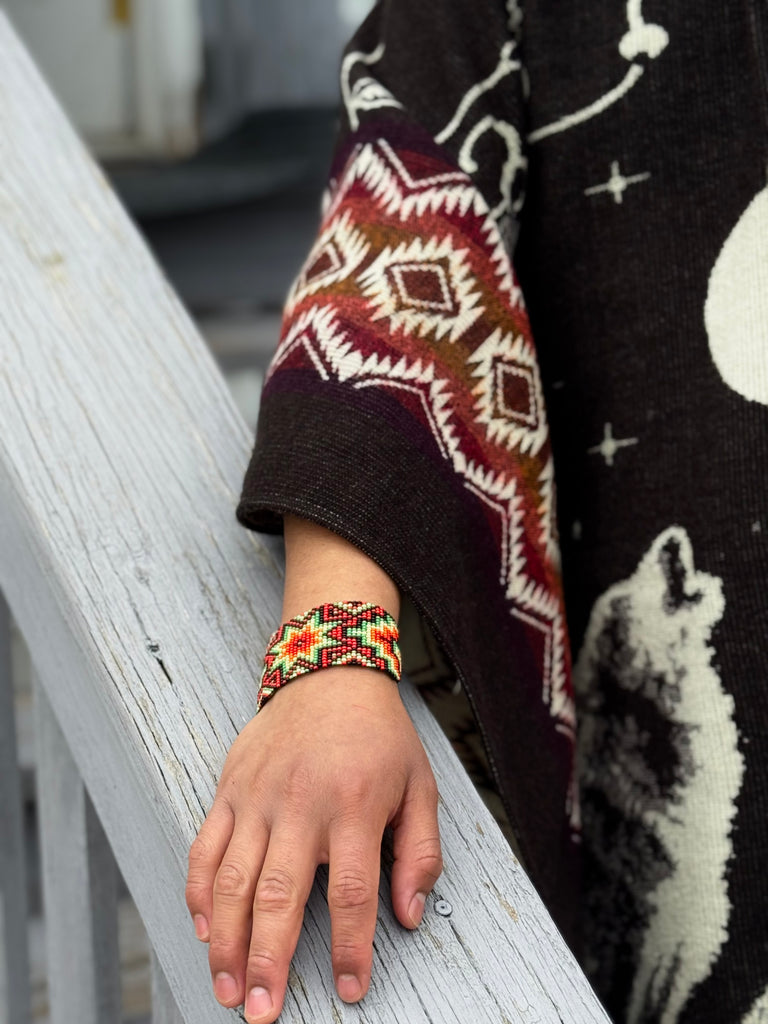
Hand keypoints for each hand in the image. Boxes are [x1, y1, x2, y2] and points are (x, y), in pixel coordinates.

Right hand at [184, 664, 441, 1023]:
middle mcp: (302, 803)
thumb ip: (419, 853)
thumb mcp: (419, 786)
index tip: (351, 990)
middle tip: (261, 1011)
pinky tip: (202, 927)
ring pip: (233, 879)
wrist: (331, 672)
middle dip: (268, 961)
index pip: (352, 892)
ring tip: (226, 987)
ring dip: (225, 940)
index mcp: (354, 806)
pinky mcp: (230, 787)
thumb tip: (409, 915)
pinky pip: (205, 846)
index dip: (352, 949)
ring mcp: (259, 796)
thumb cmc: (379, 735)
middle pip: (279, 895)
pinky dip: (199, 890)